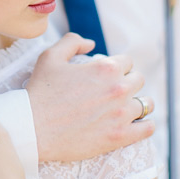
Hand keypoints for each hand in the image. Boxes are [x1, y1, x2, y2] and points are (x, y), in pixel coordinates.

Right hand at [26, 33, 154, 161]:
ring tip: (125, 107)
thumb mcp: (50, 56)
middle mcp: (118, 89)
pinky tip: (134, 124)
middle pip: (138, 80)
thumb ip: (73, 42)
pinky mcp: (120, 137)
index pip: (127, 61)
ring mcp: (121, 114)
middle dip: (128, 82)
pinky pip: (147, 128)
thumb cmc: (39, 91)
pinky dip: (144, 125)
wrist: (32, 128)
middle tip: (114, 91)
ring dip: (138, 103)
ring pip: (147, 103)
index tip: (108, 75)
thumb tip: (92, 43)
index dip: (117, 66)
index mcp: (106, 68)